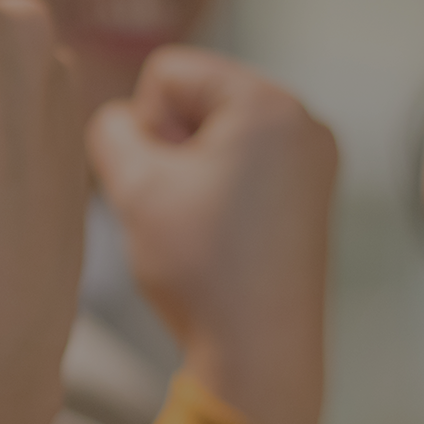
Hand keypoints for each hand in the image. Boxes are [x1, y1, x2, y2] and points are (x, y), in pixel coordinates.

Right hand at [87, 49, 336, 423]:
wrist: (259, 352)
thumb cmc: (202, 267)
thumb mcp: (133, 185)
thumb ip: (109, 129)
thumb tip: (121, 122)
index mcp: (269, 104)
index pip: (169, 71)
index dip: (145, 124)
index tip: (166, 182)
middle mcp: (304, 121)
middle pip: (197, 97)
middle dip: (171, 145)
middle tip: (180, 206)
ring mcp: (314, 159)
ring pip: (216, 134)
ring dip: (189, 170)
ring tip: (197, 224)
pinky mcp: (310, 194)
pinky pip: (243, 163)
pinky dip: (217, 190)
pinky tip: (216, 235)